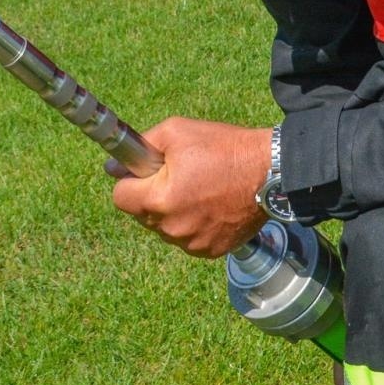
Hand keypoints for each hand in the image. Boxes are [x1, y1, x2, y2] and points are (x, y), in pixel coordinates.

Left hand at [109, 117, 270, 258]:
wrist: (270, 172)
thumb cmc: (223, 148)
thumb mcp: (176, 132)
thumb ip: (141, 147)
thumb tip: (113, 167)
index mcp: (159, 200)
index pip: (120, 197)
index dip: (131, 180)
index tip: (147, 171)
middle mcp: (172, 228)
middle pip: (143, 214)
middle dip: (153, 195)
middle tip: (179, 175)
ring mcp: (193, 244)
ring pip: (166, 228)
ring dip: (173, 212)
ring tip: (200, 189)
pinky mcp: (212, 251)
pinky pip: (189, 239)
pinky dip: (194, 224)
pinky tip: (212, 205)